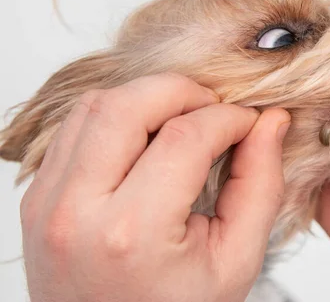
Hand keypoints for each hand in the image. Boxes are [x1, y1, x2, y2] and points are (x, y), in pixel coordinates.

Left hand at [20, 73, 290, 301]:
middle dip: (183, 90)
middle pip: (127, 105)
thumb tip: (270, 122)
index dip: (230, 117)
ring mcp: (45, 203)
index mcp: (131, 235)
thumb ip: (260, 186)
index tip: (250, 122)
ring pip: (94, 105)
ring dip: (146, 98)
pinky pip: (74, 128)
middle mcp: (75, 212)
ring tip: (183, 120)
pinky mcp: (36, 198)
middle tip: (215, 108)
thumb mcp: (235, 261)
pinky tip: (147, 136)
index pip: (186, 138)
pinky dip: (116, 116)